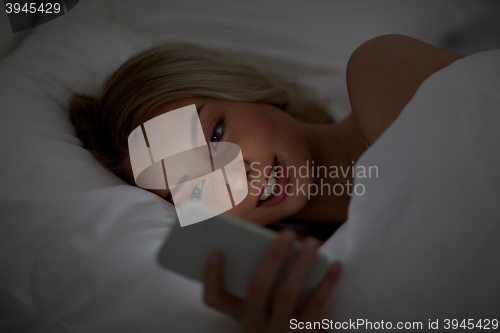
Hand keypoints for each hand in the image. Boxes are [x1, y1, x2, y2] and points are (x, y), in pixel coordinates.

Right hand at [203, 229, 340, 332]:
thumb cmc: (277, 316)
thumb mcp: (261, 306)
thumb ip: (260, 280)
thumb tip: (278, 242)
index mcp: (240, 312)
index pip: (215, 298)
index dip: (211, 276)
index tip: (215, 250)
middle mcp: (255, 322)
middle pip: (257, 288)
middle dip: (272, 258)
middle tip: (287, 232)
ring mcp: (279, 329)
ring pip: (286, 294)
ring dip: (300, 264)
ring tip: (312, 242)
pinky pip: (315, 306)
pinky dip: (326, 283)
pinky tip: (335, 265)